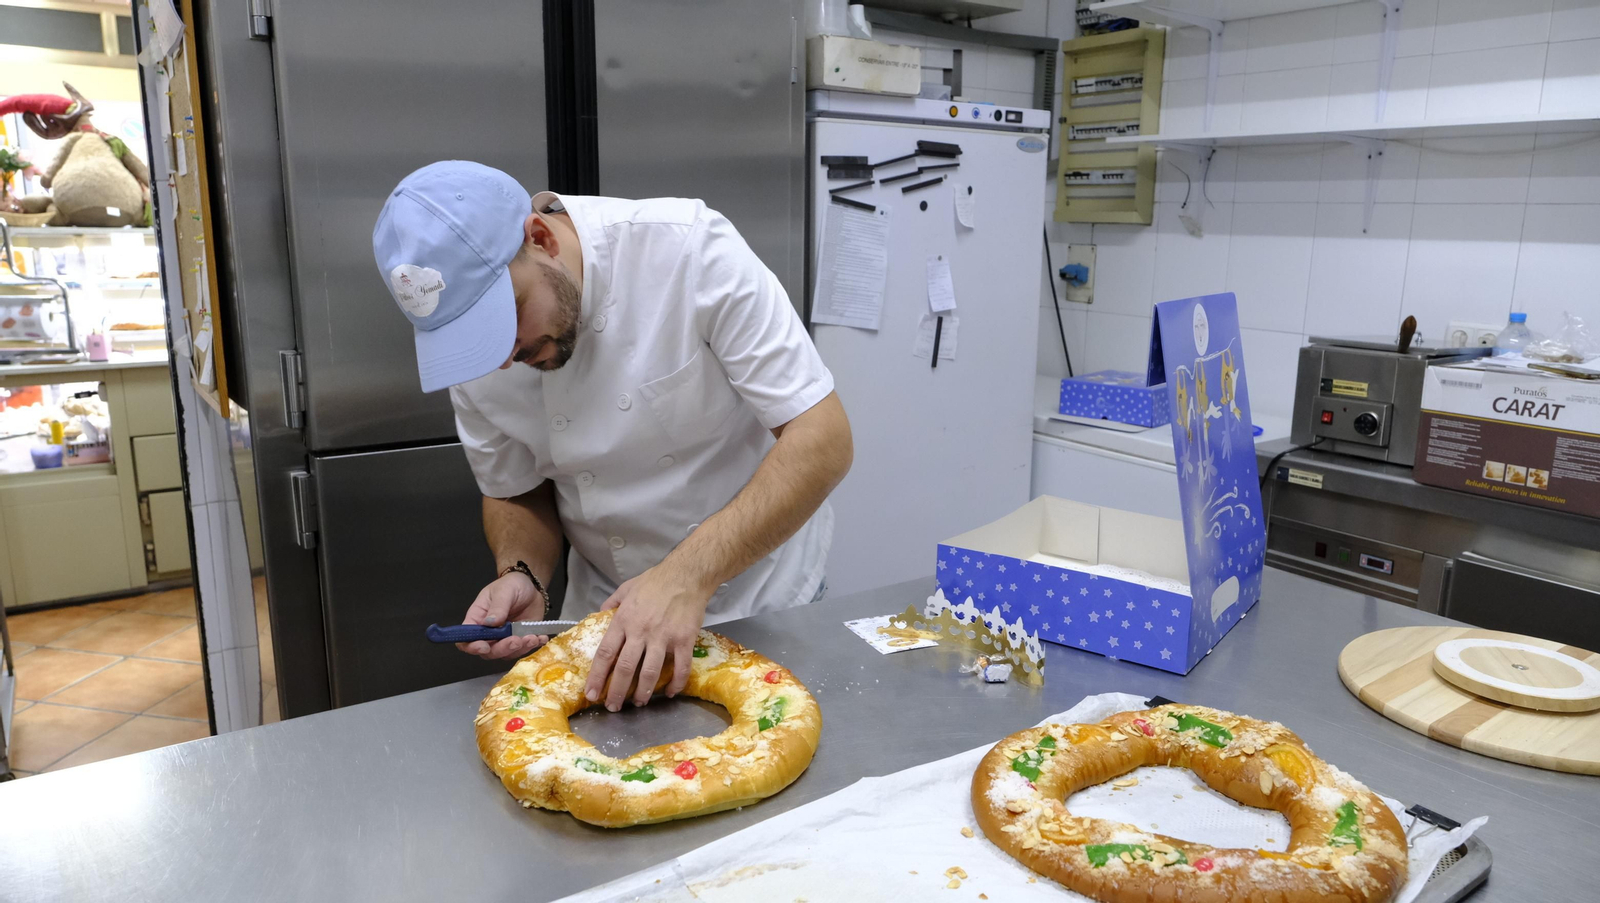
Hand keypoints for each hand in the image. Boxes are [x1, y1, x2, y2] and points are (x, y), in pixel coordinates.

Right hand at [458, 572, 546, 659]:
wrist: (530, 586)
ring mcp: (505, 638)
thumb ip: (498, 607)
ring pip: (507, 653)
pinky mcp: (520, 639)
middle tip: (516, 640)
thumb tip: (490, 623)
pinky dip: (532, 645)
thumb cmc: (511, 585)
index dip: (472, 646)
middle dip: (502, 649)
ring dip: (520, 649)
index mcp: (478, 619)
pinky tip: (540, 638)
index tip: (484, 646)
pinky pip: (524, 649)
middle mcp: (489, 633)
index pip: (467, 639)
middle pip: (489, 651)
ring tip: (532, 637)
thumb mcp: (504, 591)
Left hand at [583, 565, 710, 710]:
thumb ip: (611, 604)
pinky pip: (680, 667)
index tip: (591, 693)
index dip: (597, 676)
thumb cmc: (655, 581)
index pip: (605, 653)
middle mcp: (641, 631)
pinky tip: (671, 692)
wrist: (687, 575)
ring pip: (649, 672)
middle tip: (613, 707)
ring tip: (638, 703)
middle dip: (616, 692)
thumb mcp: (626, 588)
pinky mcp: (684, 640)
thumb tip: (599, 615)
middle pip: (624, 668)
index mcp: (624, 620)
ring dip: (643, 692)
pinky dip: (676, 683)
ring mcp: (663, 637)